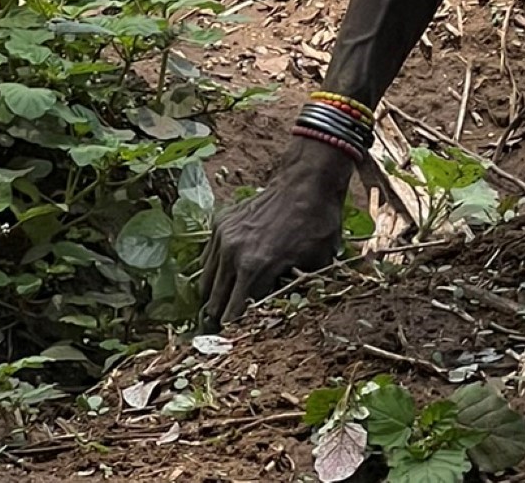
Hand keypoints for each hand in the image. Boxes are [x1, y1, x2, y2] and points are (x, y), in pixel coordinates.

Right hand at [199, 139, 358, 325]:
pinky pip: (208, 258)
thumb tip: (283, 315)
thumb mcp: (316, 263)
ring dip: (215, 296)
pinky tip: (227, 278)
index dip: (236, 331)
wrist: (306, 182)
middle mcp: (233, 254)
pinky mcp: (220, 224)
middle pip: (215, 301)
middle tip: (224, 331)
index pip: (235, 314)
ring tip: (222, 308)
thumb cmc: (317, 223)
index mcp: (256, 267)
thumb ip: (296, 291)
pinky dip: (215, 271)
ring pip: (207, 281)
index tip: (236, 342)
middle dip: (220, 318)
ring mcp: (223, 237)